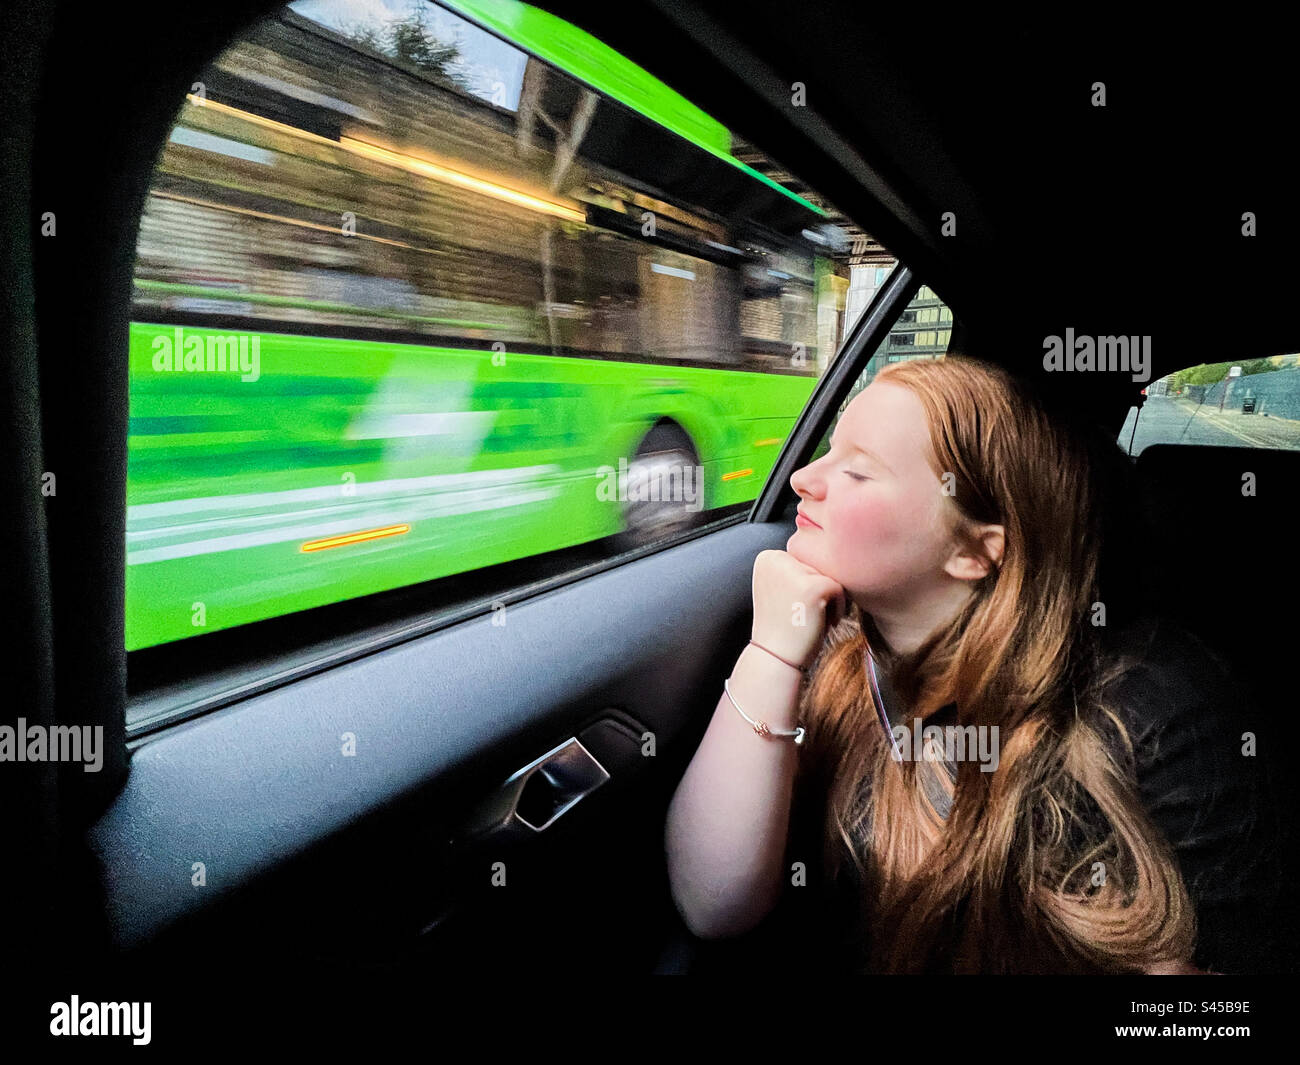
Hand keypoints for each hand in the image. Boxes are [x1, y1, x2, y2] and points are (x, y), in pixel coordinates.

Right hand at [750, 549, 846, 670]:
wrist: (775, 658)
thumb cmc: (781, 627)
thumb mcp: (778, 587)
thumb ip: (791, 568)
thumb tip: (828, 551)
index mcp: (766, 557)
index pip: (804, 562)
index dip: (803, 587)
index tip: (790, 607)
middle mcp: (777, 558)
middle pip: (817, 567)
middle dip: (815, 593)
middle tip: (797, 616)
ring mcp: (795, 571)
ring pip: (830, 577)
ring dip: (826, 601)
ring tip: (805, 619)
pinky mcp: (814, 586)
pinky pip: (840, 590)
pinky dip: (837, 609)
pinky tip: (818, 623)